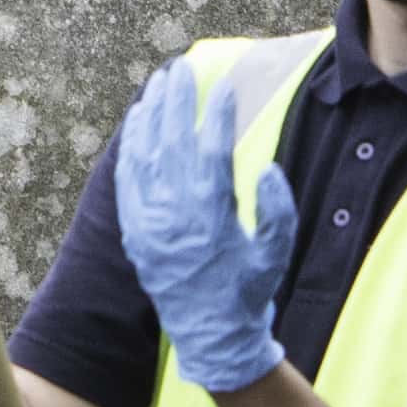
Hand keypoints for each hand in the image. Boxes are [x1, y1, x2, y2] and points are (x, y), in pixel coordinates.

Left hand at [107, 55, 298, 397]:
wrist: (212, 337)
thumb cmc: (249, 293)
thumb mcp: (276, 255)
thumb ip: (278, 211)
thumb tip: (266, 170)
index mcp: (212, 217)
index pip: (212, 151)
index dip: (218, 115)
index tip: (224, 87)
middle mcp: (175, 215)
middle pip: (173, 143)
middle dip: (177, 101)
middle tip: (182, 68)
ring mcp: (150, 222)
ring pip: (146, 154)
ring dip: (152, 115)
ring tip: (159, 83)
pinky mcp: (135, 231)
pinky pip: (127, 179)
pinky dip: (131, 146)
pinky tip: (137, 121)